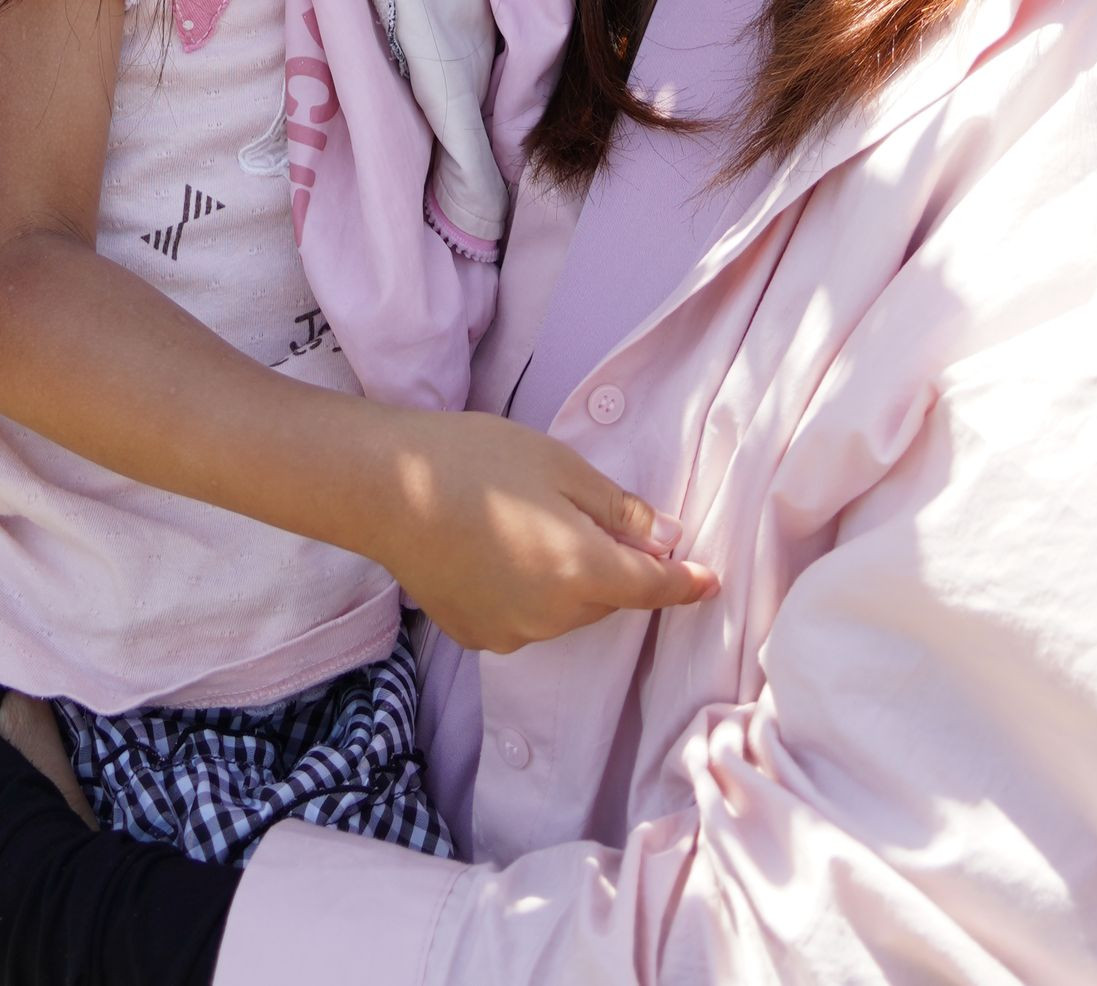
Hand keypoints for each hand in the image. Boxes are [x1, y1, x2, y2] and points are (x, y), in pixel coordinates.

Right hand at [365, 407, 717, 653]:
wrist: (387, 488)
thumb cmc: (477, 461)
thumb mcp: (559, 465)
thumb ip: (618, 509)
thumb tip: (667, 538)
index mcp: (582, 571)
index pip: (652, 587)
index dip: (685, 584)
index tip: (709, 581)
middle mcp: (554, 617)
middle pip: (605, 596)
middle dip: (611, 564)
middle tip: (581, 509)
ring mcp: (512, 634)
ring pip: (565, 610)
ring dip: (567, 578)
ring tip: (524, 520)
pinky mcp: (477, 635)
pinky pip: (525, 618)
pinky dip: (527, 591)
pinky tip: (495, 548)